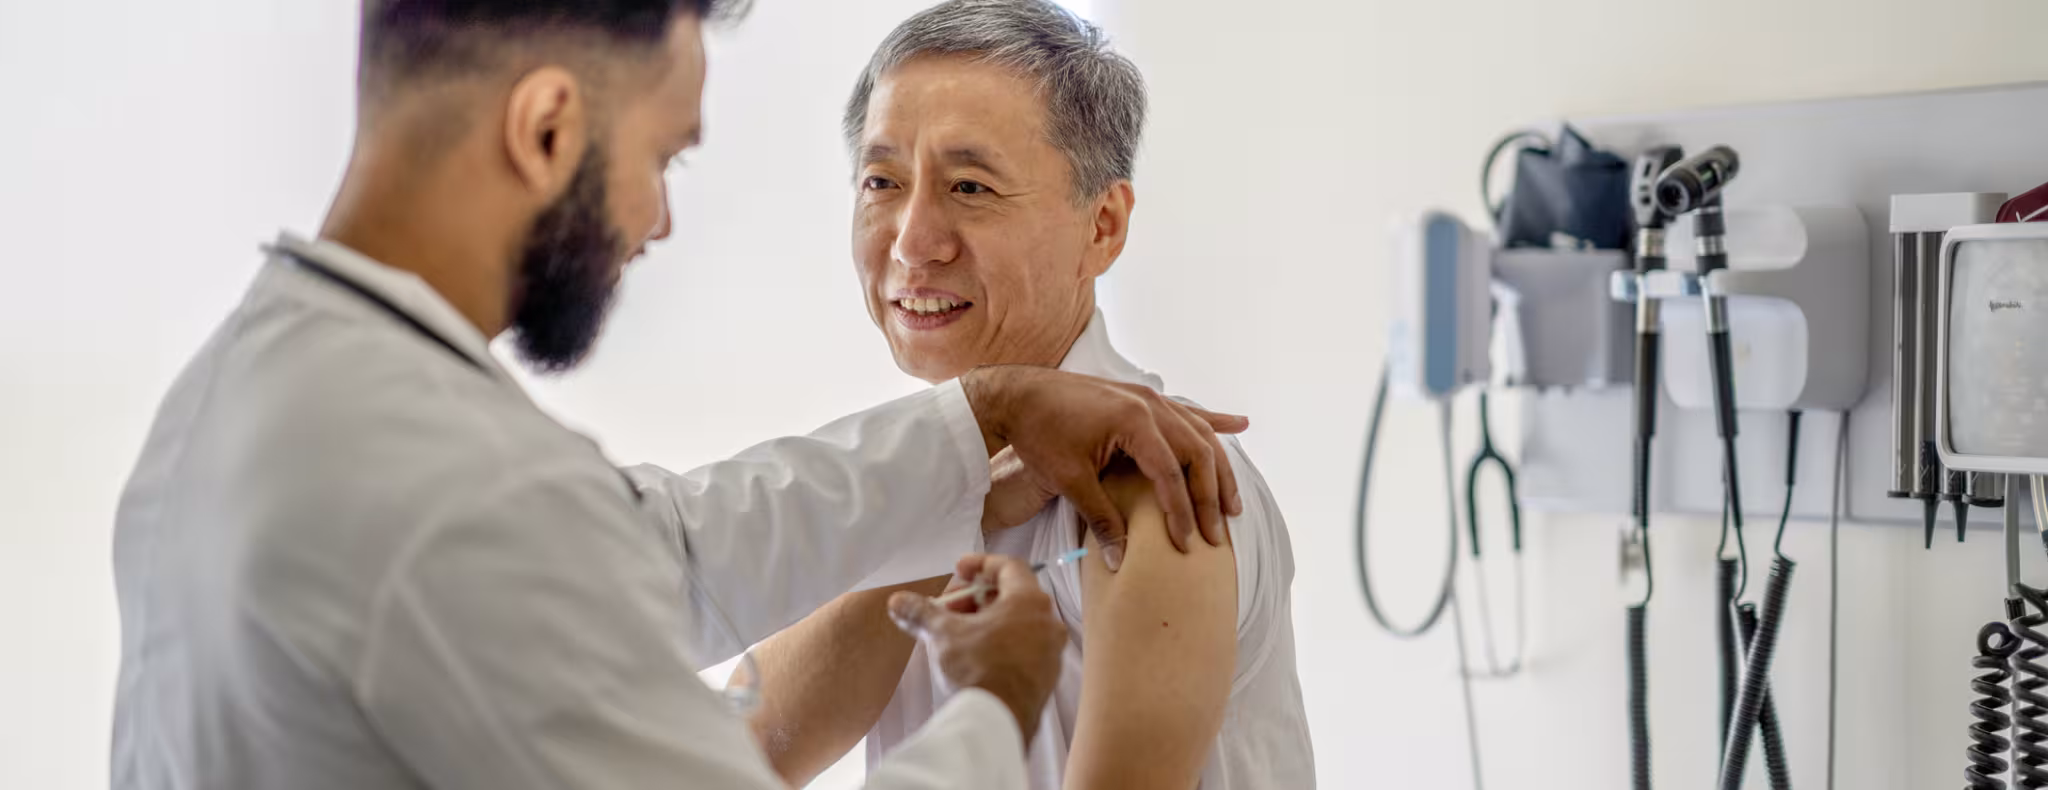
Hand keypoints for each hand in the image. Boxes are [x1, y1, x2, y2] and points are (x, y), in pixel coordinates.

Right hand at [888, 555, 1066, 744]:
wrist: (998, 720)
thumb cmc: (978, 669)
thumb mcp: (942, 634)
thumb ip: (921, 612)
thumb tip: (898, 602)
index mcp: (1029, 601)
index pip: (1009, 566)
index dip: (980, 565)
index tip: (960, 571)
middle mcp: (1047, 623)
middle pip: (1012, 596)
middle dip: (976, 599)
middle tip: (949, 609)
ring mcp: (1050, 652)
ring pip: (1018, 624)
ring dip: (987, 622)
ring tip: (957, 634)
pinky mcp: (1045, 677)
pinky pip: (1024, 648)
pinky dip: (1000, 644)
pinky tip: (975, 657)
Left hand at [962, 366, 1247, 567]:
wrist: (1018, 394)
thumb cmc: (1039, 434)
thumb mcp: (1070, 480)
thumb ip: (1101, 519)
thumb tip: (1121, 561)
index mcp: (1133, 422)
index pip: (1171, 475)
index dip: (1181, 513)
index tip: (1187, 543)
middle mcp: (1149, 404)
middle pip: (1197, 453)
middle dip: (1210, 496)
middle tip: (1218, 533)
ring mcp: (1148, 397)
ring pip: (1199, 434)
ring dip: (1218, 468)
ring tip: (1232, 503)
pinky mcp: (1142, 397)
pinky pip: (1187, 412)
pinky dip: (1213, 422)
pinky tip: (1240, 425)